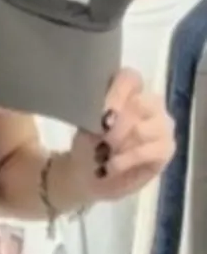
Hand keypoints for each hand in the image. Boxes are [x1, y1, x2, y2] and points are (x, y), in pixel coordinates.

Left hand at [68, 68, 174, 204]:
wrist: (89, 176)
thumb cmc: (87, 144)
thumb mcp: (86, 125)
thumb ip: (99, 113)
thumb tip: (110, 116)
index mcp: (128, 90)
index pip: (130, 78)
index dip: (116, 94)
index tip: (101, 115)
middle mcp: (150, 103)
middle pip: (140, 103)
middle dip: (117, 124)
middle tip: (101, 141)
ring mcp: (162, 125)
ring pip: (143, 129)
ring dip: (119, 144)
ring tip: (103, 155)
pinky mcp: (167, 148)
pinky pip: (148, 151)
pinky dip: (125, 160)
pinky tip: (111, 166)